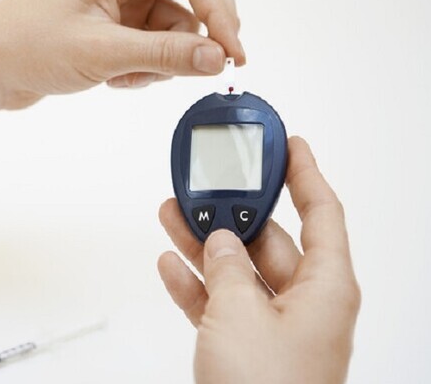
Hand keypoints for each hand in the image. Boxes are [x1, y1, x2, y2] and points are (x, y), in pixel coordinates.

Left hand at [0, 0, 244, 109]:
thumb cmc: (25, 43)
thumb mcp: (102, 53)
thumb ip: (164, 55)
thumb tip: (218, 58)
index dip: (224, 17)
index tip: (235, 58)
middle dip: (195, 39)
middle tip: (199, 73)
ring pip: (178, 30)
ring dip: (160, 62)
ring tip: (120, 76)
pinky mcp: (119, 23)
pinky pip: (156, 46)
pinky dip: (143, 69)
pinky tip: (111, 78)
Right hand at [157, 137, 360, 383]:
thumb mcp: (241, 314)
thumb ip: (227, 268)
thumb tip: (219, 242)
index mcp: (325, 289)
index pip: (323, 213)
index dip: (306, 173)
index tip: (289, 144)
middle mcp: (304, 305)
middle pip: (270, 240)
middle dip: (234, 211)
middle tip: (207, 183)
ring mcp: (273, 329)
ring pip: (237, 270)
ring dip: (204, 243)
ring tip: (173, 212)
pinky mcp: (244, 350)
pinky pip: (218, 304)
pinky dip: (193, 284)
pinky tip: (170, 263)